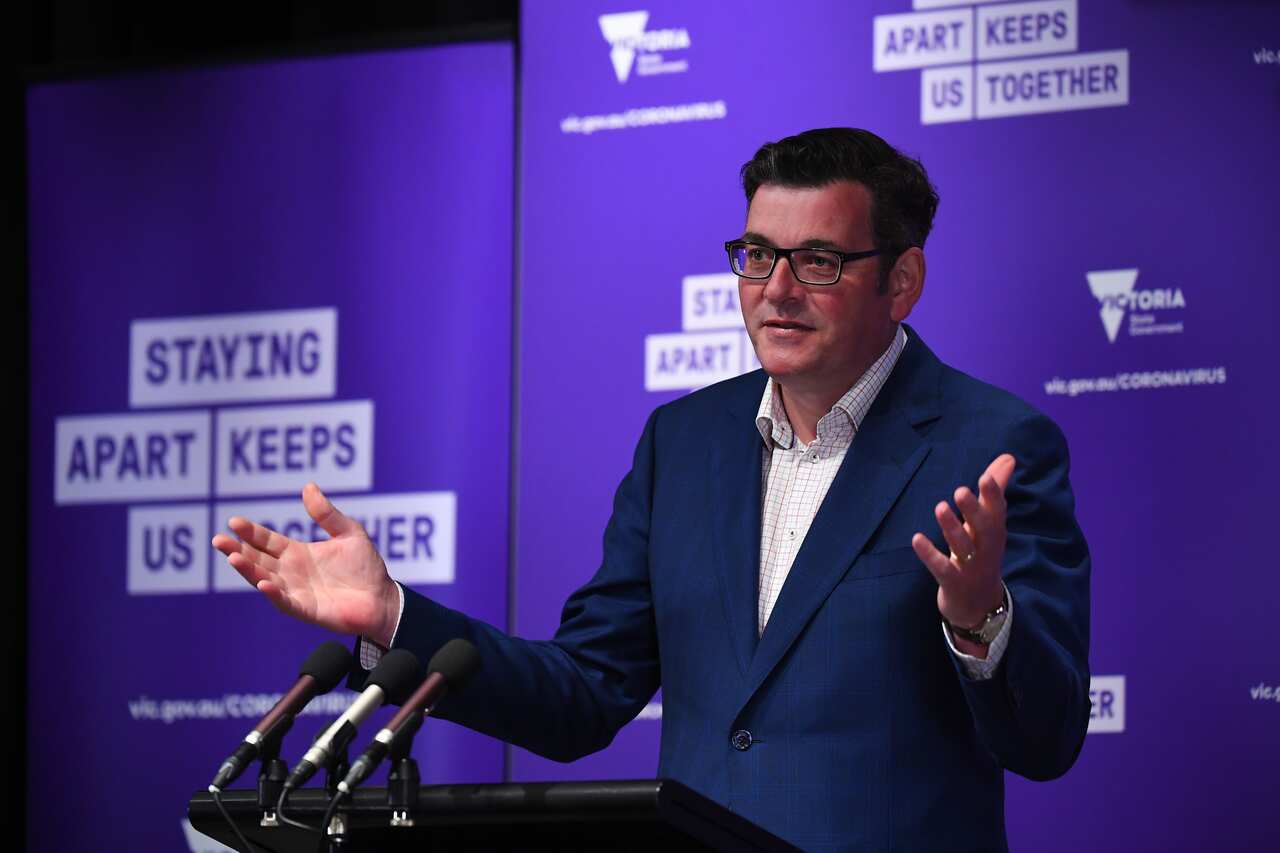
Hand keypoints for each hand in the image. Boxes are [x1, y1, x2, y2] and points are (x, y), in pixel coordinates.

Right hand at [211, 482, 399, 644]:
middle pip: (258, 559)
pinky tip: (263, 583)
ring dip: (248, 570)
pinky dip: (273, 593)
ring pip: (264, 579)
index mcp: (298, 553)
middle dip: (237, 549)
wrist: (383, 598)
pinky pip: (285, 602)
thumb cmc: (365, 567)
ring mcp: (296, 592)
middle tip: (219, 539)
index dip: (251, 532)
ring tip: (232, 557)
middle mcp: (291, 572)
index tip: (233, 521)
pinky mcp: (306, 609)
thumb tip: (308, 486)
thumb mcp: (348, 533)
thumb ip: (327, 514)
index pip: (267, 541)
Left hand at [911, 454, 1015, 635]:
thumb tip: (1008, 458)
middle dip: (974, 510)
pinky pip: (942, 568)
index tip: (986, 476)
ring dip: (951, 528)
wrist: (980, 606)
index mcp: (994, 533)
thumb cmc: (982, 554)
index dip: (993, 495)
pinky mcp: (954, 583)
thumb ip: (994, 492)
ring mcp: (971, 568)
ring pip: (962, 547)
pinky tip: (916, 539)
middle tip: (960, 490)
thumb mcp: (990, 525)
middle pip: (983, 529)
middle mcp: (986, 549)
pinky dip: (930, 554)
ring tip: (939, 507)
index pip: (997, 512)